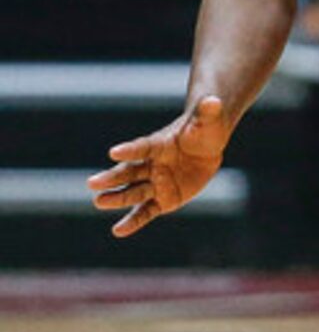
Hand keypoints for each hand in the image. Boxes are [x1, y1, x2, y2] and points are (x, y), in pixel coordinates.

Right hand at [89, 96, 229, 236]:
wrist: (206, 147)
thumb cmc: (204, 129)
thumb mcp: (209, 120)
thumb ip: (207, 112)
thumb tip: (213, 100)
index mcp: (159, 144)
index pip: (142, 147)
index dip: (130, 149)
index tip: (113, 152)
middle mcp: (151, 164)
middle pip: (129, 171)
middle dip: (112, 178)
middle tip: (92, 183)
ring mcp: (155, 183)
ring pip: (133, 192)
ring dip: (117, 198)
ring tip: (99, 202)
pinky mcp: (163, 199)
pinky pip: (146, 211)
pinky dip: (133, 221)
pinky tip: (118, 231)